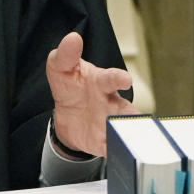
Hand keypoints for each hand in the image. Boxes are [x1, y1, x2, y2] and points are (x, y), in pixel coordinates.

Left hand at [46, 32, 138, 156]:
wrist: (67, 114)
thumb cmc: (71, 85)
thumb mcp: (60, 68)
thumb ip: (65, 55)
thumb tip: (72, 37)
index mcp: (102, 83)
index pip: (112, 78)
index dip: (118, 78)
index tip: (125, 79)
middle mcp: (112, 103)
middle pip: (127, 110)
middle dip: (131, 115)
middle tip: (133, 118)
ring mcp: (110, 123)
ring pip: (125, 131)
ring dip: (127, 136)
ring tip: (127, 140)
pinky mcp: (105, 142)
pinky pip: (113, 149)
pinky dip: (115, 153)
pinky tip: (117, 156)